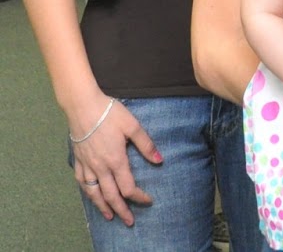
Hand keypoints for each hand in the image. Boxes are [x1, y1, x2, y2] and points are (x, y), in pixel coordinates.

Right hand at [71, 97, 159, 225]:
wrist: (82, 106)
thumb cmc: (110, 114)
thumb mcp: (133, 126)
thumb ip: (146, 145)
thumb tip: (159, 160)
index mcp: (116, 160)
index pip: (128, 187)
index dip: (138, 197)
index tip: (148, 200)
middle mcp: (100, 167)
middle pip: (110, 195)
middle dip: (121, 210)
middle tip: (129, 222)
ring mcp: (87, 165)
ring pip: (93, 192)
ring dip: (102, 206)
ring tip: (109, 216)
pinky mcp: (78, 160)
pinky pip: (81, 182)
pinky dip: (87, 192)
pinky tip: (91, 195)